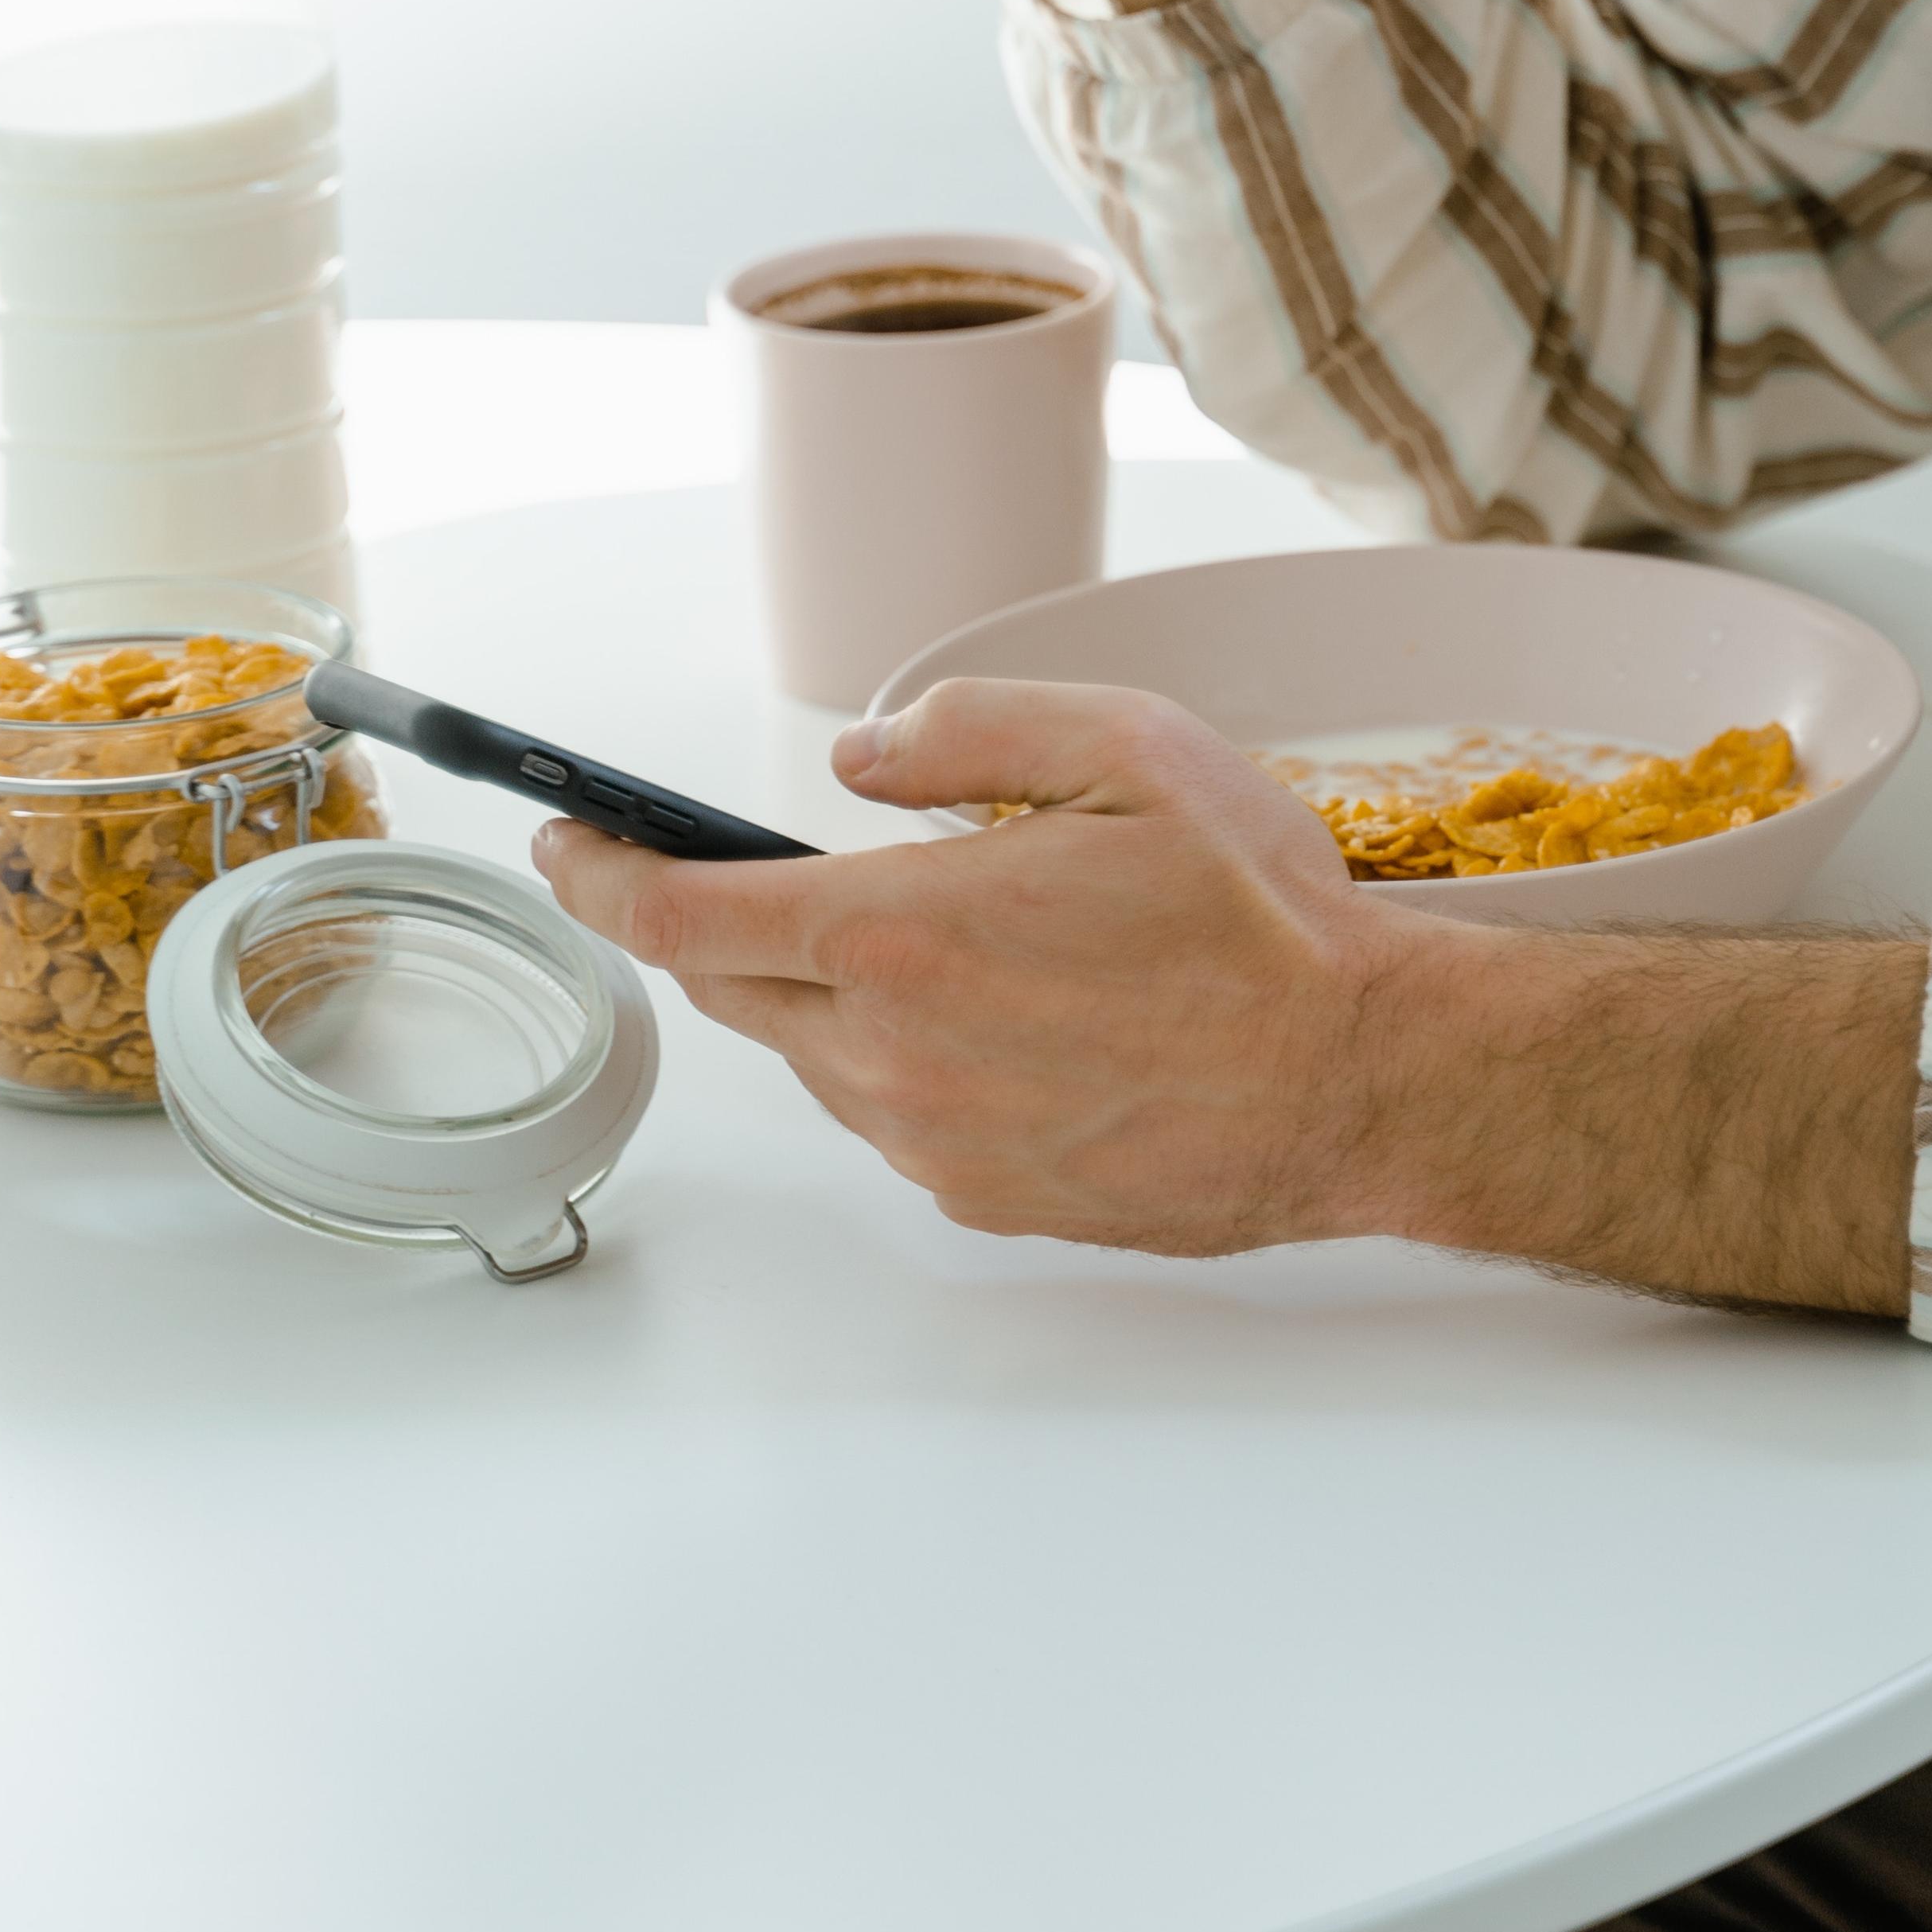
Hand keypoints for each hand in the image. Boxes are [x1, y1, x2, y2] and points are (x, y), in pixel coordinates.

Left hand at [534, 676, 1399, 1250]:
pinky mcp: (987, 1198)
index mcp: (904, 934)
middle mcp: (895, 1055)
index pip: (684, 917)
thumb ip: (964, 733)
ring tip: (940, 939)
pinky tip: (1008, 1020)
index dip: (603, 880)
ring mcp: (936, 1141)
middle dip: (715, 929)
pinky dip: (911, 1060)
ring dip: (832, 997)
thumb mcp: (1125, 748)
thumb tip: (857, 759)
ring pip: (821, 1059)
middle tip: (737, 875)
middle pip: (735, 993)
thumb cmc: (1259, 918)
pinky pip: (900, 1118)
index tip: (571, 850)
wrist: (1360, 1079)